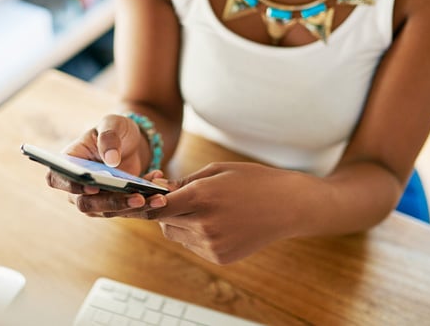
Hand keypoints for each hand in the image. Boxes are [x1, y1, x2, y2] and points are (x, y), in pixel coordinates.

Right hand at [45, 113, 166, 214]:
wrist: (131, 141)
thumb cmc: (115, 129)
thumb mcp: (112, 123)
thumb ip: (109, 137)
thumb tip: (110, 161)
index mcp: (68, 163)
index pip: (57, 179)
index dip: (71, 185)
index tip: (92, 185)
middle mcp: (77, 187)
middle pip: (85, 204)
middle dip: (112, 202)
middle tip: (137, 197)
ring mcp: (95, 199)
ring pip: (109, 211)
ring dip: (134, 206)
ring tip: (157, 197)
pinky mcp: (115, 205)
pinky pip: (128, 209)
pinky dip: (146, 201)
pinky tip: (160, 188)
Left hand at [141, 162, 316, 263]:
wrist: (289, 206)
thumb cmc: (252, 181)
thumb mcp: (216, 171)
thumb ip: (183, 182)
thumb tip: (157, 190)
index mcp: (201, 197)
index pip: (156, 206)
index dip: (145, 202)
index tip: (141, 196)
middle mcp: (204, 224)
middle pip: (162, 221)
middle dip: (163, 209)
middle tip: (175, 196)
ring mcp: (212, 244)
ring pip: (175, 234)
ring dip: (177, 222)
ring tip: (201, 207)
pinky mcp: (219, 257)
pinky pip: (192, 245)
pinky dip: (194, 234)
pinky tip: (215, 221)